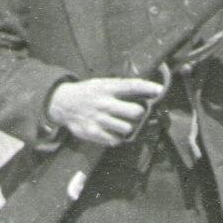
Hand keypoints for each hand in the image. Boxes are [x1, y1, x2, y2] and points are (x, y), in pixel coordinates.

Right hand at [48, 76, 165, 146]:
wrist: (62, 103)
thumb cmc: (89, 92)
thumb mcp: (102, 83)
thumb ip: (120, 86)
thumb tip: (147, 87)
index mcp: (106, 88)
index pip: (131, 86)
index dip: (147, 88)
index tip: (160, 90)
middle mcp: (103, 104)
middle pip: (134, 112)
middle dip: (139, 112)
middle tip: (136, 112)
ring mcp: (98, 120)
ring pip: (127, 128)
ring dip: (129, 127)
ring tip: (122, 123)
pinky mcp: (92, 133)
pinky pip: (114, 139)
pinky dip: (117, 137)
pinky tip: (112, 131)